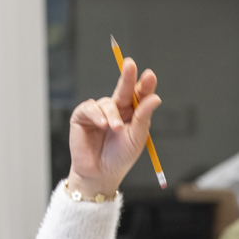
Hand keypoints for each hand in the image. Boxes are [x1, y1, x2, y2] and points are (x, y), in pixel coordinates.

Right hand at [66, 60, 160, 198]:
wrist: (100, 174)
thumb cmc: (120, 157)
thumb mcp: (137, 137)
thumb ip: (144, 117)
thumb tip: (155, 97)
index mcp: (131, 114)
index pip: (139, 96)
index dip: (144, 85)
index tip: (150, 76)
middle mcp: (116, 110)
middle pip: (123, 89)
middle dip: (127, 77)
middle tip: (131, 65)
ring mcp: (99, 112)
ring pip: (107, 102)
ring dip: (112, 115)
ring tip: (116, 129)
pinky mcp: (83, 116)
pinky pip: (90, 107)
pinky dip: (97, 114)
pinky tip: (102, 125)